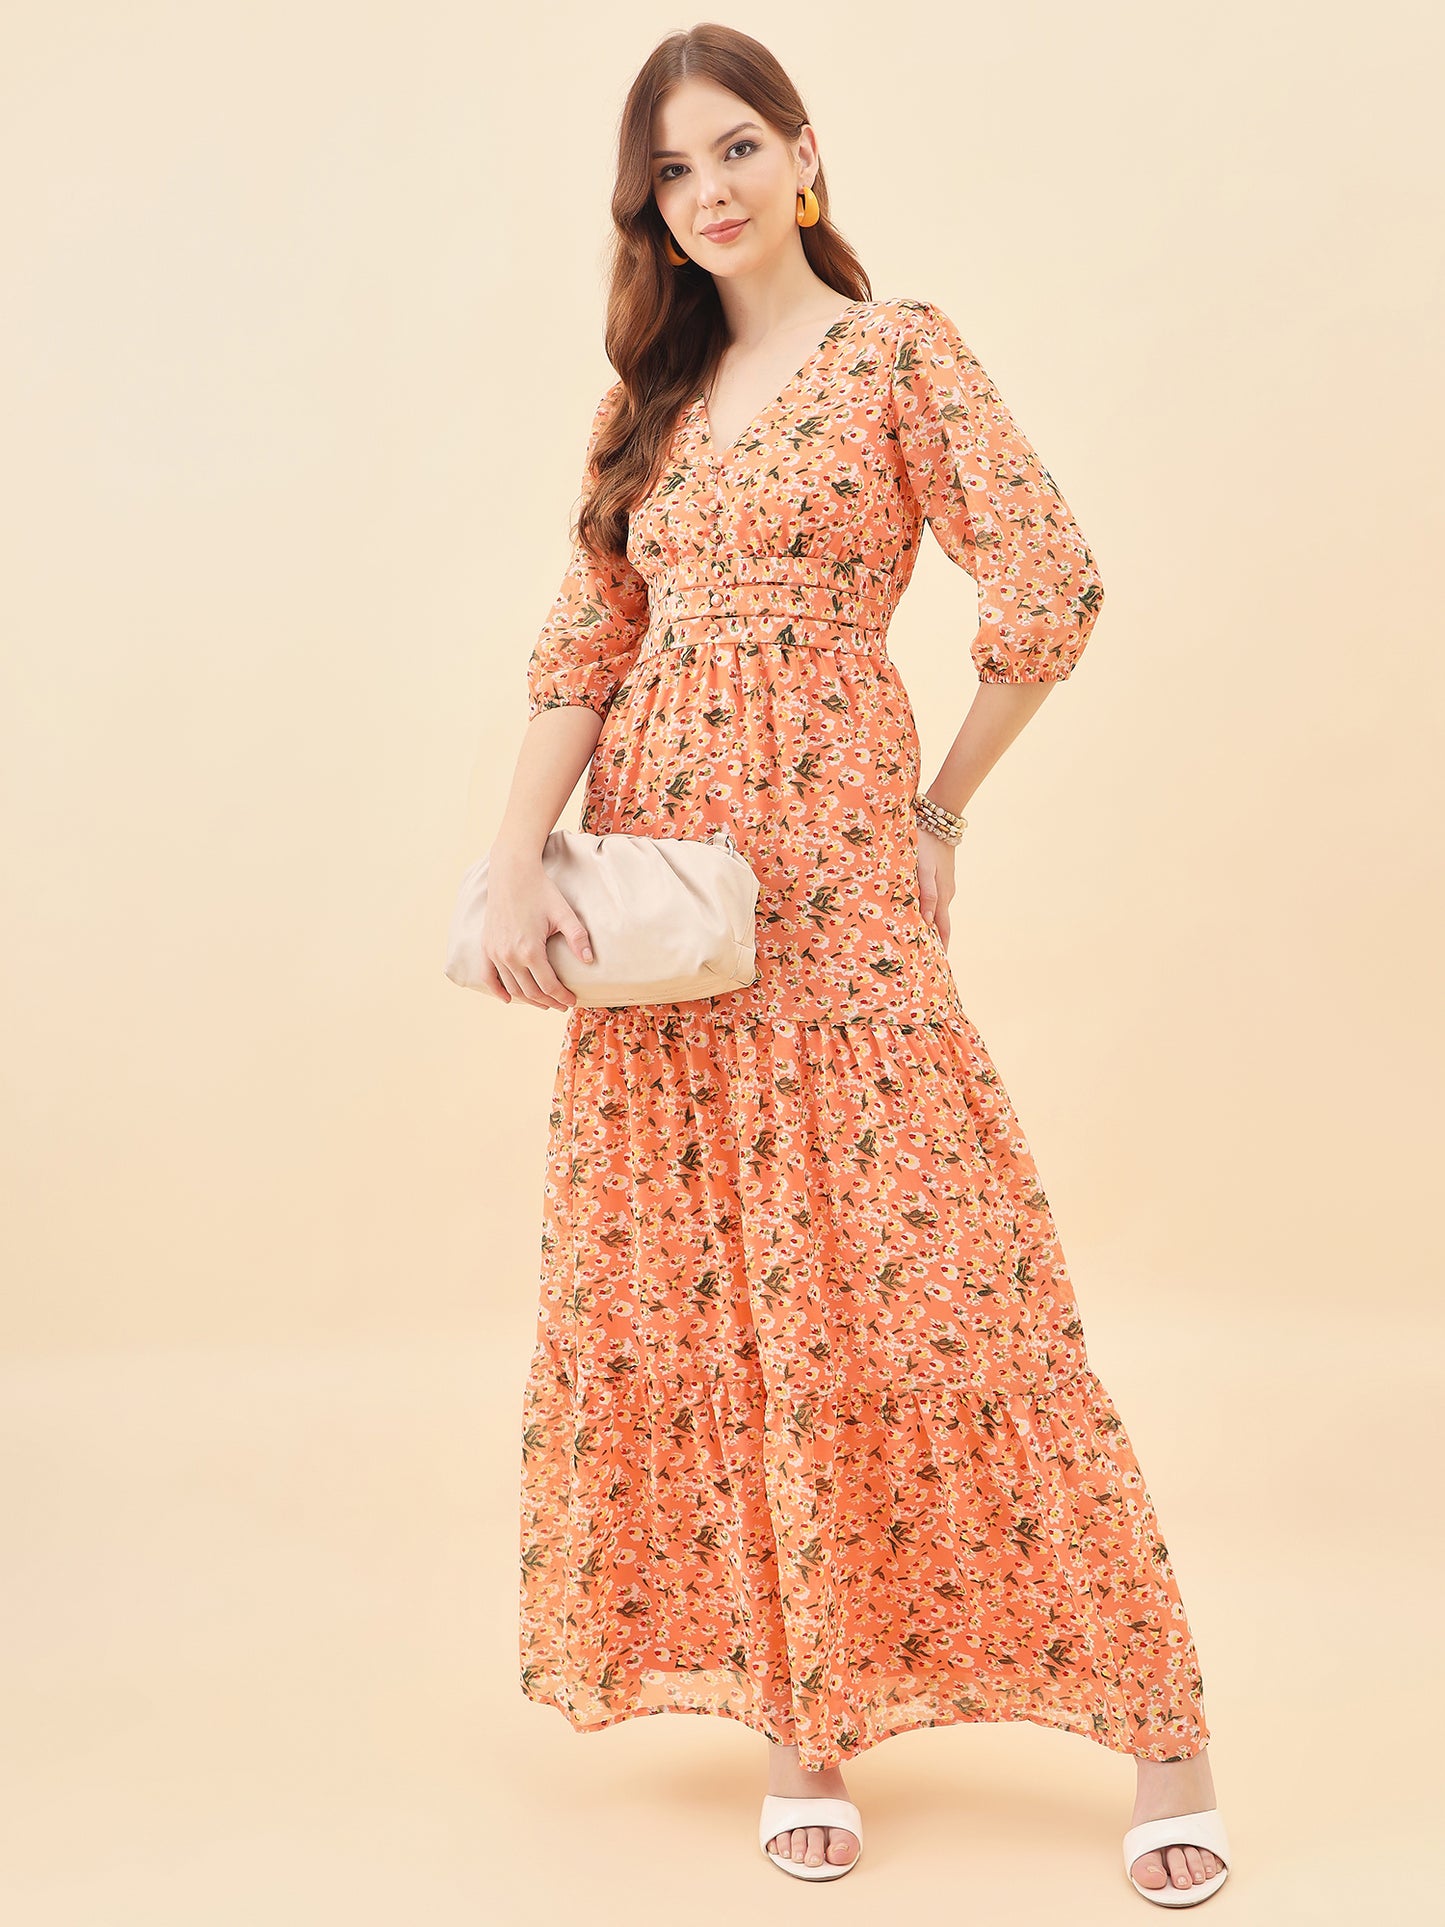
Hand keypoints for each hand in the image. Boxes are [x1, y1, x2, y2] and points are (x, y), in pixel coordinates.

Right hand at [476, 848, 592, 1009]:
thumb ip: (577, 937)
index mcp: (530, 950)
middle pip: (531, 991)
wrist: (512, 874)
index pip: (548, 986)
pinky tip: (509, 999)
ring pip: (512, 988)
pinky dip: (498, 991)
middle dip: (548, 1001)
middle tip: (561, 1005)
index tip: (572, 1001)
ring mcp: (495, 952)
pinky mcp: (487, 947)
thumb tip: (589, 960)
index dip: (562, 996)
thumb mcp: (563, 913)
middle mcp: (510, 956)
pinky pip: (488, 977)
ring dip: (528, 999)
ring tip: (543, 1002)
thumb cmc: (540, 891)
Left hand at [916, 826, 956, 948]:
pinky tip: (922, 914)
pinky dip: (930, 911)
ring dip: (932, 926)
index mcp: (943, 896)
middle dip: (937, 941)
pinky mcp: (940, 876)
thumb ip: (927, 894)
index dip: (942, 947)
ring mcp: (945, 884)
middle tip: (930, 959)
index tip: (939, 965)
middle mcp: (946, 893)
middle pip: (941, 923)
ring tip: (923, 941)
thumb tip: (927, 922)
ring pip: (937, 911)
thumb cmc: (926, 844)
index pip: (943, 929)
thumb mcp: (924, 870)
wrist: (939, 820)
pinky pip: (935, 899)